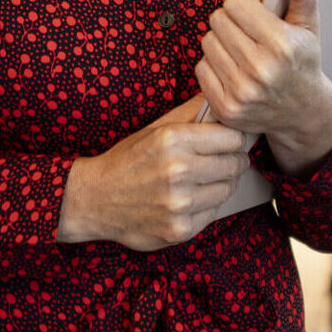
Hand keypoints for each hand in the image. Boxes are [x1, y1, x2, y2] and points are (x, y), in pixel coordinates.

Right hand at [56, 96, 249, 250]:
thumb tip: (223, 102)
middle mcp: (178, 171)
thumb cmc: (129, 159)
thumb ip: (192, 112)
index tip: (230, 140)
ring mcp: (179, 203)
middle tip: (223, 159)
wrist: (96, 199)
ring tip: (205, 178)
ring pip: (228, 189)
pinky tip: (192, 197)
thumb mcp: (156, 128)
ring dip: (223, 182)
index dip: (235, 138)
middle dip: (234, 160)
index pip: (232, 138)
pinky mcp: (180, 229)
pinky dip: (208, 204)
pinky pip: (214, 212)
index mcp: (173, 140)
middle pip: (235, 164)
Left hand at [195, 0, 331, 176]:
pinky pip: (201, 68)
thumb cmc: (303, 63)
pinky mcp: (226, 108)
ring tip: (241, 51)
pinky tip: (233, 70)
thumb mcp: (309, 25)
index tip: (256, 16)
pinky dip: (213, 66)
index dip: (244, 5)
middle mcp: (261, 69)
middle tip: (248, 34)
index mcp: (282, 44)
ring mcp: (242, 91)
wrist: (303, 113)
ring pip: (207, 42)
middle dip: (231, 22)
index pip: (235, 2)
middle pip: (218, 20)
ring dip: (221, 43)